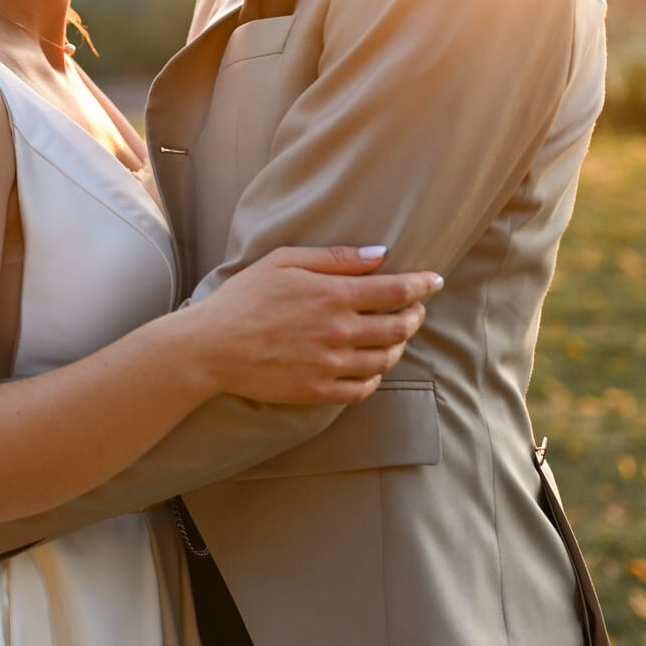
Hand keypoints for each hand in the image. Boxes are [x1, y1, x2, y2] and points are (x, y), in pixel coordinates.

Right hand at [191, 245, 442, 405]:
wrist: (211, 347)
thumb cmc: (243, 298)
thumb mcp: (284, 261)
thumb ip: (335, 258)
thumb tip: (380, 255)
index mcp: (333, 295)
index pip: (397, 291)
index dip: (423, 285)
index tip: (434, 280)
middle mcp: (340, 331)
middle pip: (400, 327)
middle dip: (415, 315)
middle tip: (415, 308)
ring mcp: (331, 364)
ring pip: (386, 359)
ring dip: (399, 345)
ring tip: (396, 336)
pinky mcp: (319, 390)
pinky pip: (363, 388)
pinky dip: (375, 376)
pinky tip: (371, 366)